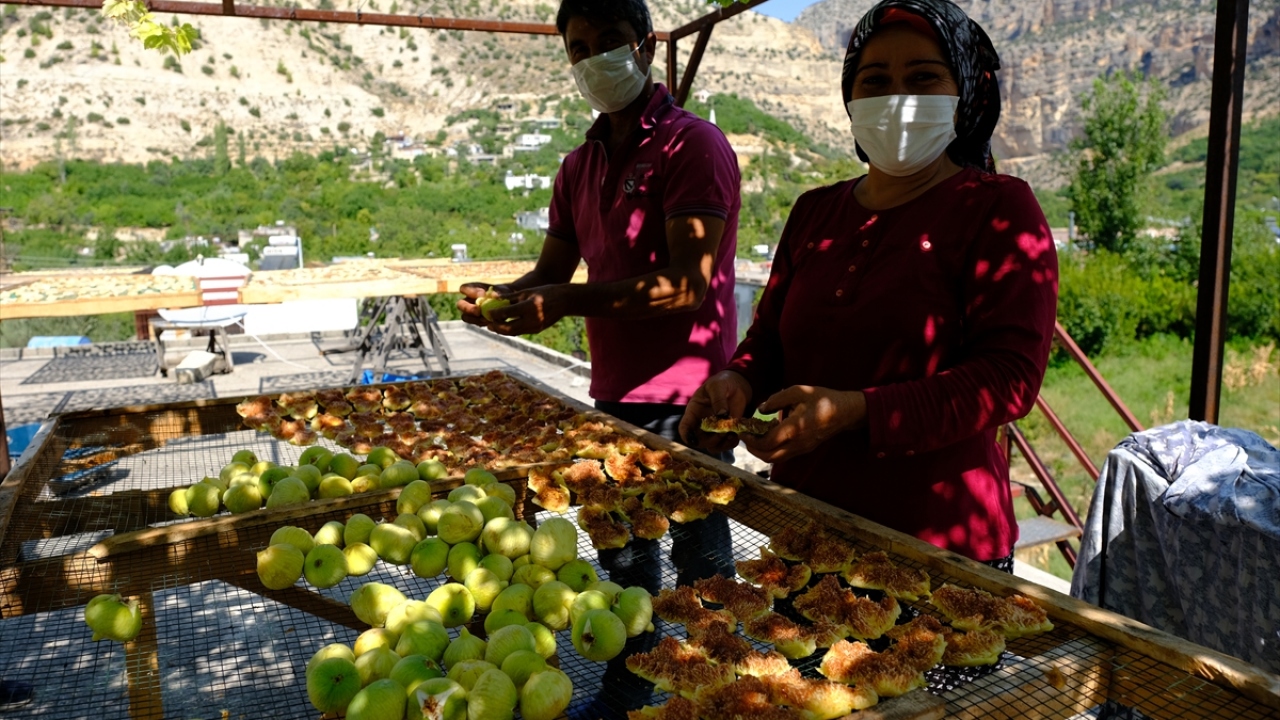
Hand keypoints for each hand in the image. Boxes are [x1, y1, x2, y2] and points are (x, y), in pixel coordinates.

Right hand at [457, 282, 509, 327]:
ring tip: (486, 318)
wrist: (508, 303)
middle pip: (460, 304)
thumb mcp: (502, 291)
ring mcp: (470, 312)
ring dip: (474, 318)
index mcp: (472, 289)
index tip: (482, 294)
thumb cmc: (503, 294)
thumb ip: (497, 293)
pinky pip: (475, 323)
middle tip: (478, 311)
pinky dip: (482, 323)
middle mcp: (468, 300)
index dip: (471, 292)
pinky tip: (490, 321)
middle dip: (468, 308)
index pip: (464, 288)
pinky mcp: (476, 320)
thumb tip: (494, 296)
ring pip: (465, 317)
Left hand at [485, 284, 566, 335]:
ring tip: (494, 326)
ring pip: (514, 332)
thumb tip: (493, 297)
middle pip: (508, 328)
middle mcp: (532, 319)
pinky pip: (520, 332)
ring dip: (502, 331)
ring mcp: (535, 326)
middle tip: (488, 324)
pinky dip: (511, 330)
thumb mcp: (527, 291)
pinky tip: (505, 326)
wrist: (565, 301)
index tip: (487, 312)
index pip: (507, 312)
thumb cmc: (546, 292)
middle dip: (496, 327)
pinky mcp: (537, 330)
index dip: (495, 314)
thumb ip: (510, 297)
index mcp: (529, 306)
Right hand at [678, 371, 751, 454]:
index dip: (686, 435)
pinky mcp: (726, 433)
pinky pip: (726, 445)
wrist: (736, 386)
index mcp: (693, 412)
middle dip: (709, 440)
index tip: (693, 440)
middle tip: (722, 432)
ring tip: (731, 434)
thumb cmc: (721, 383)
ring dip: (721, 444)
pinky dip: (731, 443)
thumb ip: (718, 399)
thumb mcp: (717, 386)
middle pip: (699, 441)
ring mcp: (713, 430)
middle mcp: (701, 424)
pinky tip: (736, 434)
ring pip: (712, 446)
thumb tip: (722, 414)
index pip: (684, 427)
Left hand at [741, 386, 865, 462]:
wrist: (845, 412)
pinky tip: (769, 437)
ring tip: (754, 437)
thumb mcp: (798, 391)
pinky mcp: (805, 449)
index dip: (751, 440)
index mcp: (795, 428)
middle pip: (768, 457)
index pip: (767, 443)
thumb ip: (776, 399)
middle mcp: (798, 443)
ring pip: (776, 459)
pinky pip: (784, 456)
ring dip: (762, 451)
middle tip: (745, 437)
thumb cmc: (822, 398)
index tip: (743, 431)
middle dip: (753, 449)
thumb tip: (760, 409)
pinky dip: (772, 450)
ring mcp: (802, 449)